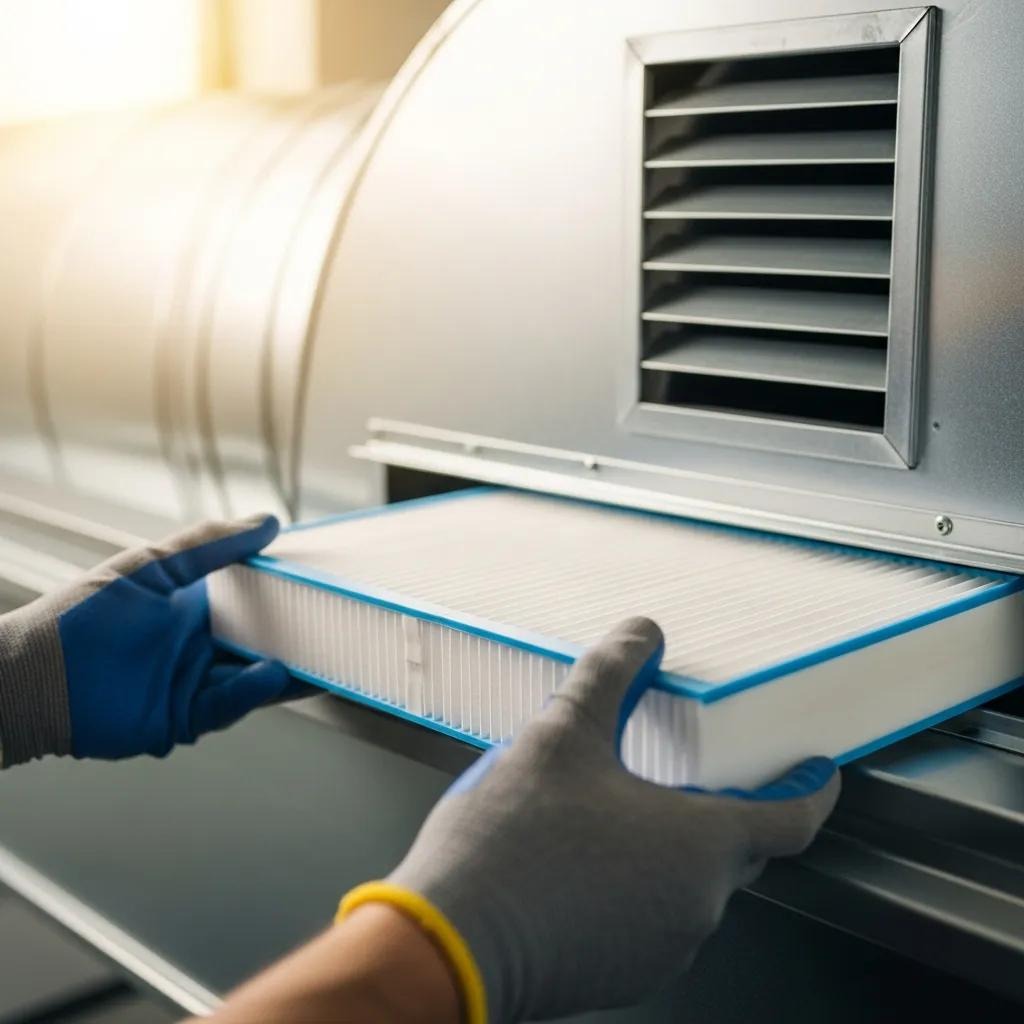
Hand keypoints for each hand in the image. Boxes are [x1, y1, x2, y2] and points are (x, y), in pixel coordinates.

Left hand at [0, 515, 295, 765]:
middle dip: (300, 635)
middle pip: (264, 641)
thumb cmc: (82, 615)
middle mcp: (201, 645)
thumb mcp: (150, 567)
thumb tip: (267, 522)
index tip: (322, 582)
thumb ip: (209, 545)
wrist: (32, 677)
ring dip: (288, 667)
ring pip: (254, 677)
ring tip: (319, 655)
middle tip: (337, 623)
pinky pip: (229, 706)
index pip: (256, 599)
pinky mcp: (184, 719)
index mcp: (196, 606)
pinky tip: (273, 674)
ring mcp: (194, 683)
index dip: (289, 592)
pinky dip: (253, 691)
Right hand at [342, 617, 839, 1022]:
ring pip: (686, 884)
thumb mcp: (562, 733)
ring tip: (606, 811)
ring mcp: (661, 949)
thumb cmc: (511, 846)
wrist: (454, 944)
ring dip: (665, 846)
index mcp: (700, 845)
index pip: (791, 818)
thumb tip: (642, 633)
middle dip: (718, 807)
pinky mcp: (624, 974)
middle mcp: (696, 906)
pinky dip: (635, 885)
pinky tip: (580, 859)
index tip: (819, 769)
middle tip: (681, 772)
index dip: (811, 787)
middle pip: (735, 848)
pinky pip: (650, 918)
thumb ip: (611, 674)